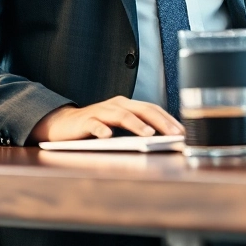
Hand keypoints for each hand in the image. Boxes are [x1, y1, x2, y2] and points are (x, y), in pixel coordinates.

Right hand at [30, 96, 184, 141]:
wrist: (63, 125)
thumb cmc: (96, 126)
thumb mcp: (118, 126)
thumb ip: (135, 129)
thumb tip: (162, 141)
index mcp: (127, 105)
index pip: (152, 109)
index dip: (168, 119)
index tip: (182, 132)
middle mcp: (116, 105)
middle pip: (142, 110)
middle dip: (160, 122)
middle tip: (174, 134)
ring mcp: (100, 111)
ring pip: (121, 115)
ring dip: (136, 124)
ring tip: (148, 134)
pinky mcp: (85, 121)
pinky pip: (95, 124)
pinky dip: (102, 130)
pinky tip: (108, 137)